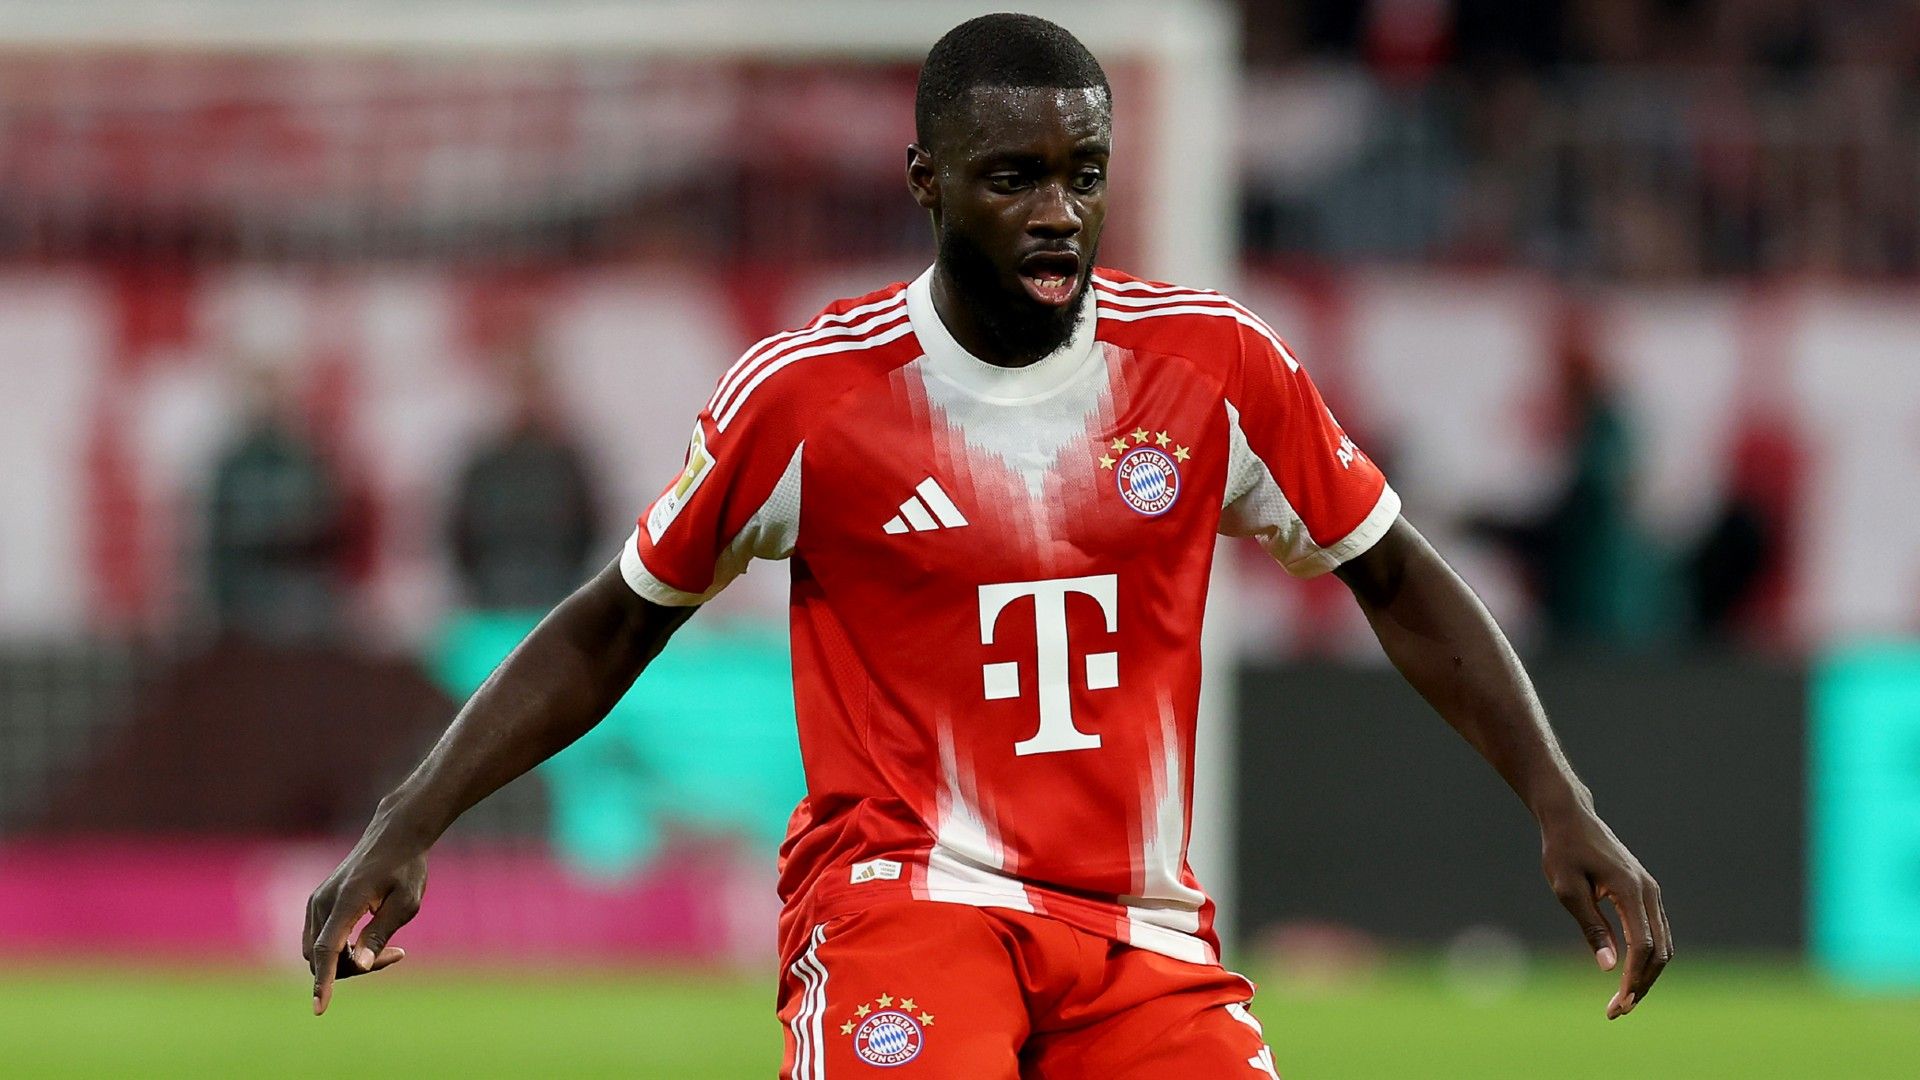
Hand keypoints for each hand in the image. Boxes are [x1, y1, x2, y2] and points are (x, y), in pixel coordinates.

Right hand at [302, 841, 427, 1014]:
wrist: (395, 834)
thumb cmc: (406, 867)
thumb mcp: (405, 903)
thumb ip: (379, 934)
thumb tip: (359, 965)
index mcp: (346, 900)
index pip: (327, 950)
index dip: (324, 982)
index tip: (320, 1008)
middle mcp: (323, 901)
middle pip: (322, 956)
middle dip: (351, 968)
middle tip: (396, 955)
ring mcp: (317, 900)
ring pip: (319, 950)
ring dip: (346, 960)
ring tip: (391, 948)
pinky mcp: (318, 901)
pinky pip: (320, 938)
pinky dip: (340, 948)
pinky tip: (370, 940)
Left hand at [1539, 809, 1671, 1019]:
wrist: (1571, 819)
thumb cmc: (1563, 851)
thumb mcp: (1567, 890)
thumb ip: (1591, 928)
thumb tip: (1608, 967)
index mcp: (1630, 890)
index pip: (1642, 946)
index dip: (1632, 979)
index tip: (1617, 1004)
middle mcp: (1649, 891)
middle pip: (1660, 951)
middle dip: (1642, 984)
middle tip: (1618, 1011)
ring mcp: (1651, 891)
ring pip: (1663, 944)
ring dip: (1647, 975)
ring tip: (1624, 1000)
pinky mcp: (1646, 893)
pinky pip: (1656, 932)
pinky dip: (1647, 958)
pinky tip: (1628, 975)